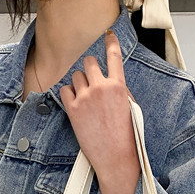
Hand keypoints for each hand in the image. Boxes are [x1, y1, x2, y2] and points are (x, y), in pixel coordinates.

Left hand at [58, 29, 140, 181]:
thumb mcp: (130, 109)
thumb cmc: (126, 138)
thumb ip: (119, 90)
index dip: (110, 42)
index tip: (108, 34)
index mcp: (119, 87)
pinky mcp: (73, 109)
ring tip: (85, 99)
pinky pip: (64, 90)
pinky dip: (68, 95)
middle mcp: (101, 88)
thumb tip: (110, 80)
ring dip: (78, 84)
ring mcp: (86, 98)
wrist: (116, 159)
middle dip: (89, 69)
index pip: (114, 56)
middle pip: (88, 62)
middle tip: (91, 81)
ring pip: (75, 76)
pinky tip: (75, 105)